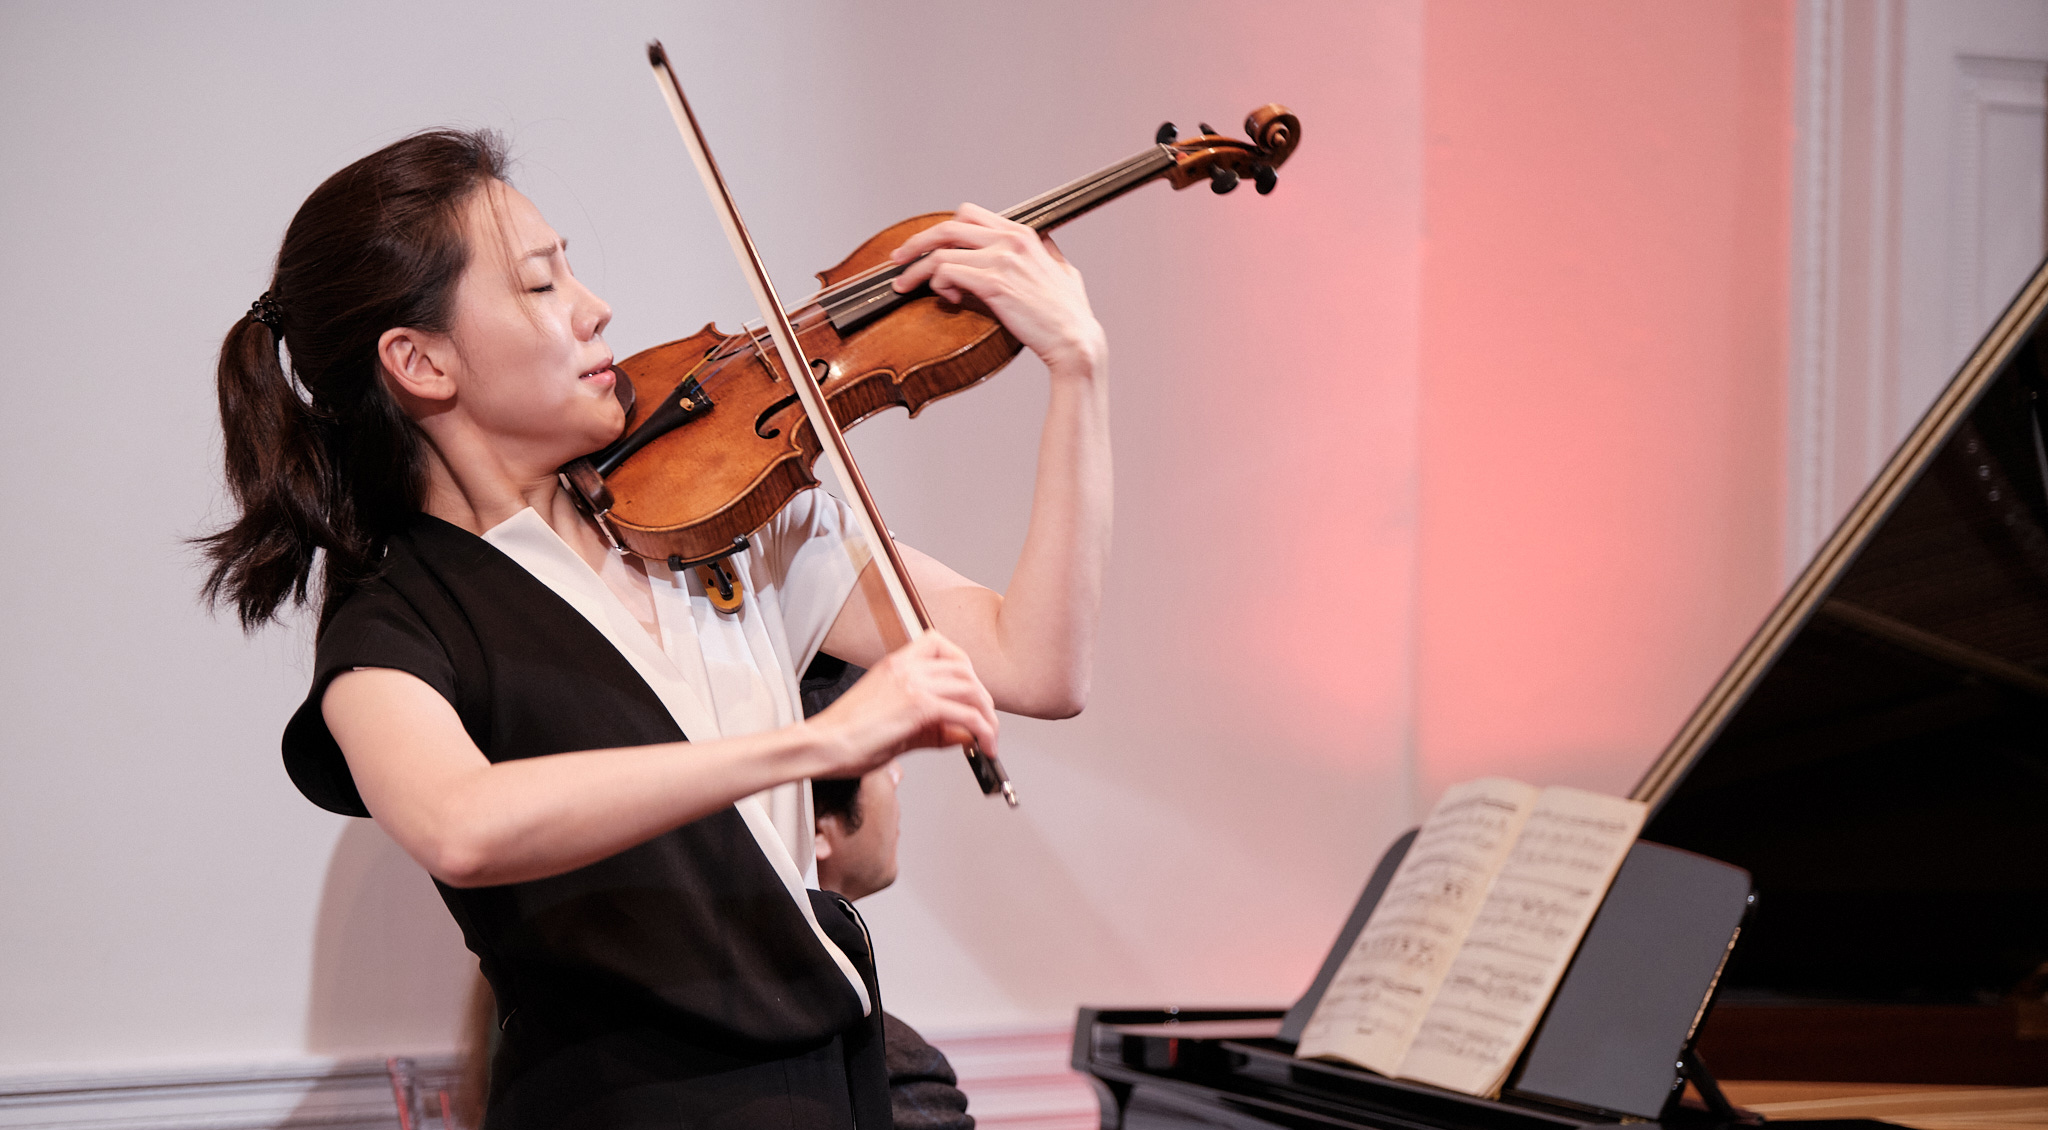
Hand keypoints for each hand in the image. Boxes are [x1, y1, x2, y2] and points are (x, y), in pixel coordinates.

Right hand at [804, 631, 998, 776]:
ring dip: (987, 715)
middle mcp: (906, 667)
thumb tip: (965, 734)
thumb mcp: (896, 724)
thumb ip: (933, 727)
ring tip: (989, 737)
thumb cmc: (846, 737)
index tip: (969, 688)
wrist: (821, 745)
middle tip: (986, 720)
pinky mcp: (918, 706)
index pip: (939, 643)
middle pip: (964, 668)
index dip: (963, 663)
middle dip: (982, 696)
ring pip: (970, 688)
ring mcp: (913, 683)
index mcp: (895, 664)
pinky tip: (982, 746)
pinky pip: (966, 714)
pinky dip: (983, 730)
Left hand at [889, 203, 1106, 374]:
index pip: (970, 214)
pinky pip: (947, 273)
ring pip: (942, 251)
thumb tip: (1038, 243)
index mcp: (1023, 234)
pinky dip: (937, 285)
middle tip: (898, 259)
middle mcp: (1010, 240)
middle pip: (948, 227)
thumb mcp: (1062, 269)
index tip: (925, 244)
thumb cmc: (1068, 314)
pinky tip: (942, 298)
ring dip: (917, 269)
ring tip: (905, 286)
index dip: (942, 229)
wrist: (1075, 341)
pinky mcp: (994, 284)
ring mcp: (1002, 260)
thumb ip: (1045, 252)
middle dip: (916, 242)